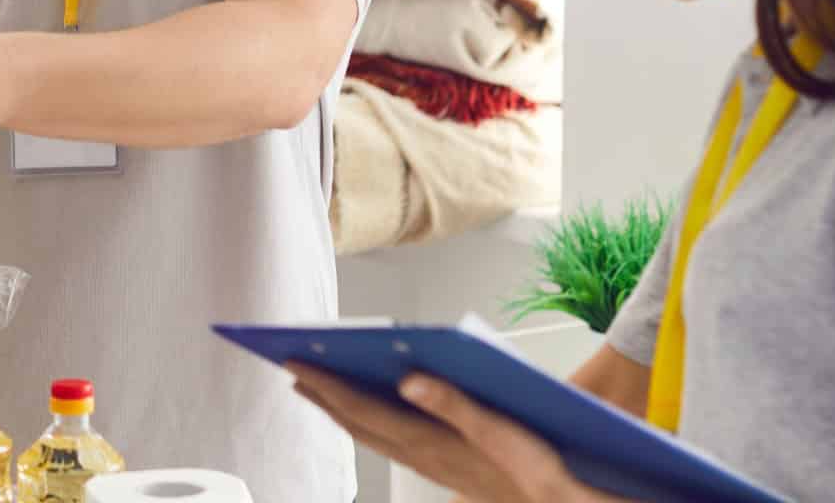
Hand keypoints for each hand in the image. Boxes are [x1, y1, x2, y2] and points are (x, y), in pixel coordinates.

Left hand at [284, 366, 618, 502]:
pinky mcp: (447, 471)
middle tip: (294, 367)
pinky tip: (372, 411)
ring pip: (375, 436)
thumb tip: (408, 378)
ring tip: (319, 387)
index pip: (365, 410)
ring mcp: (434, 467)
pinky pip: (395, 443)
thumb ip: (453, 403)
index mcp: (432, 443)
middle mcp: (425, 458)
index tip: (296, 363)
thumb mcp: (502, 431)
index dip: (328, 386)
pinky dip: (372, 423)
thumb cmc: (540, 468)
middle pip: (361, 425)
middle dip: (326, 396)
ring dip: (344, 410)